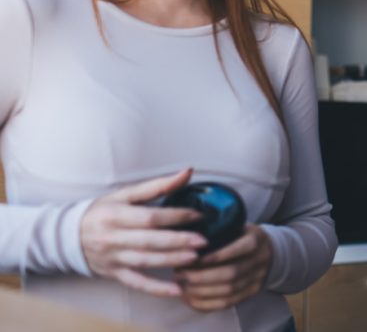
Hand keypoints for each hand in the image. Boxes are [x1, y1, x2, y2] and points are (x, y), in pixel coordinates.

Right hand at [80, 168, 207, 296]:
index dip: (175, 216)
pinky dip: (157, 288)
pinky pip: (137, 282)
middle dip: (178, 241)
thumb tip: (188, 171)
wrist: (69, 236)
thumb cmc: (103, 211)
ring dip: (171, 260)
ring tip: (195, 258)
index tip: (197, 215)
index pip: (149, 217)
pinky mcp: (114, 273)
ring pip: (145, 261)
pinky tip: (177, 290)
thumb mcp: (125, 194)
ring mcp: (113, 258)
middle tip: (203, 240)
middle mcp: (113, 237)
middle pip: (149, 240)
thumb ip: (157, 185)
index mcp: (115, 214)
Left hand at [175, 225, 272, 311]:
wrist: (269, 250)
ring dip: (201, 291)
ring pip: (228, 291)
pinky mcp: (251, 293)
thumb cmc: (243, 236)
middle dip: (202, 276)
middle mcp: (260, 260)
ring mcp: (258, 278)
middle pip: (232, 273)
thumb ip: (219, 230)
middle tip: (180, 275)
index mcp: (257, 239)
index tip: (195, 257)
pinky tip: (191, 298)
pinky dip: (207, 303)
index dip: (218, 255)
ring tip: (182, 287)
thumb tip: (188, 239)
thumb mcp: (237, 226)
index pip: (241, 248)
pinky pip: (228, 303)